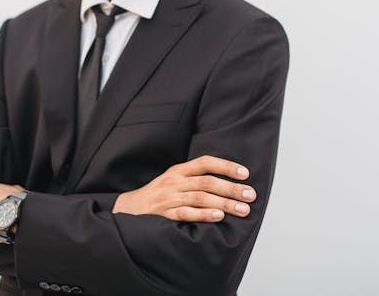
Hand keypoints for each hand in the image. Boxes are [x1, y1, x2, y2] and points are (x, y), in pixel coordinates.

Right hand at [112, 155, 255, 221]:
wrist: (128, 209)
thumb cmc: (157, 195)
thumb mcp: (173, 179)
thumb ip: (194, 178)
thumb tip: (226, 180)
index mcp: (178, 170)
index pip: (205, 162)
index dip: (226, 166)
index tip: (245, 174)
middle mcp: (174, 182)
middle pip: (207, 182)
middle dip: (231, 188)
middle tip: (250, 195)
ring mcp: (169, 198)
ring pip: (201, 197)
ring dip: (225, 203)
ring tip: (242, 209)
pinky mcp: (165, 215)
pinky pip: (187, 214)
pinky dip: (204, 215)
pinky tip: (219, 217)